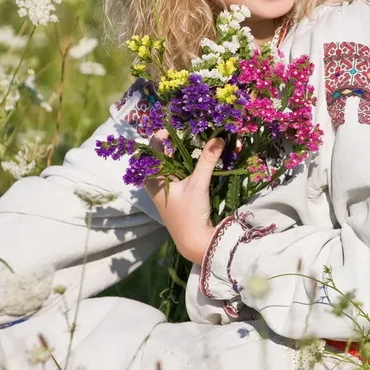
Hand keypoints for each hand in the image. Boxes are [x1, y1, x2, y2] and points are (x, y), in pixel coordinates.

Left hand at [144, 133, 221, 264]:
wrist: (193, 241)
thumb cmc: (189, 214)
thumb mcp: (198, 184)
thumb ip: (207, 160)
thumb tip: (218, 137)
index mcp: (153, 178)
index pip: (152, 149)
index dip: (162, 135)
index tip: (178, 127)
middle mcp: (155, 182)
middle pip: (161, 154)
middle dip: (175, 142)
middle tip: (190, 132)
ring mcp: (165, 189)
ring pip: (170, 164)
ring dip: (182, 153)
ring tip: (196, 142)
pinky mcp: (175, 195)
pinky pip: (178, 173)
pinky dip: (187, 164)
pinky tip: (199, 160)